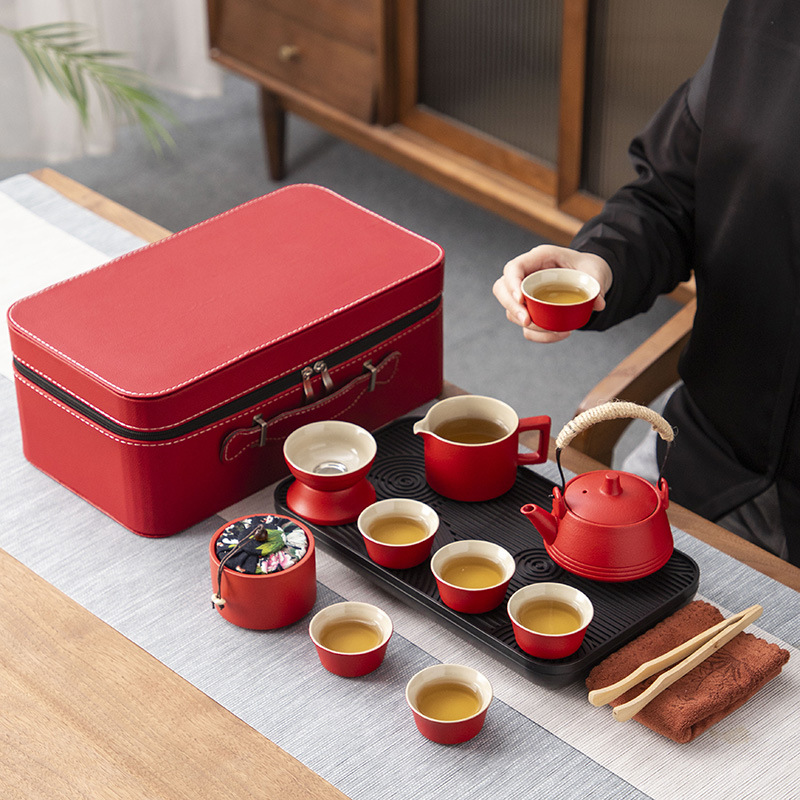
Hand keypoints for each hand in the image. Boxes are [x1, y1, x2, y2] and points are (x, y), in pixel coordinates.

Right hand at [492, 244, 612, 342]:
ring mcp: (526, 294)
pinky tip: (559, 334)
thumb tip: (597, 303)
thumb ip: (596, 283)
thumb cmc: (588, 267)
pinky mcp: (532, 311)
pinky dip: (539, 335)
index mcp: (539, 258)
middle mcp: (527, 275)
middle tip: (526, 321)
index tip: (521, 299)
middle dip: (512, 308)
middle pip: (502, 289)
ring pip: (511, 311)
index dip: (512, 283)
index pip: (513, 268)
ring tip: (554, 330)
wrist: (590, 276)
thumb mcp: (595, 270)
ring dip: (529, 325)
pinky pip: (526, 327)